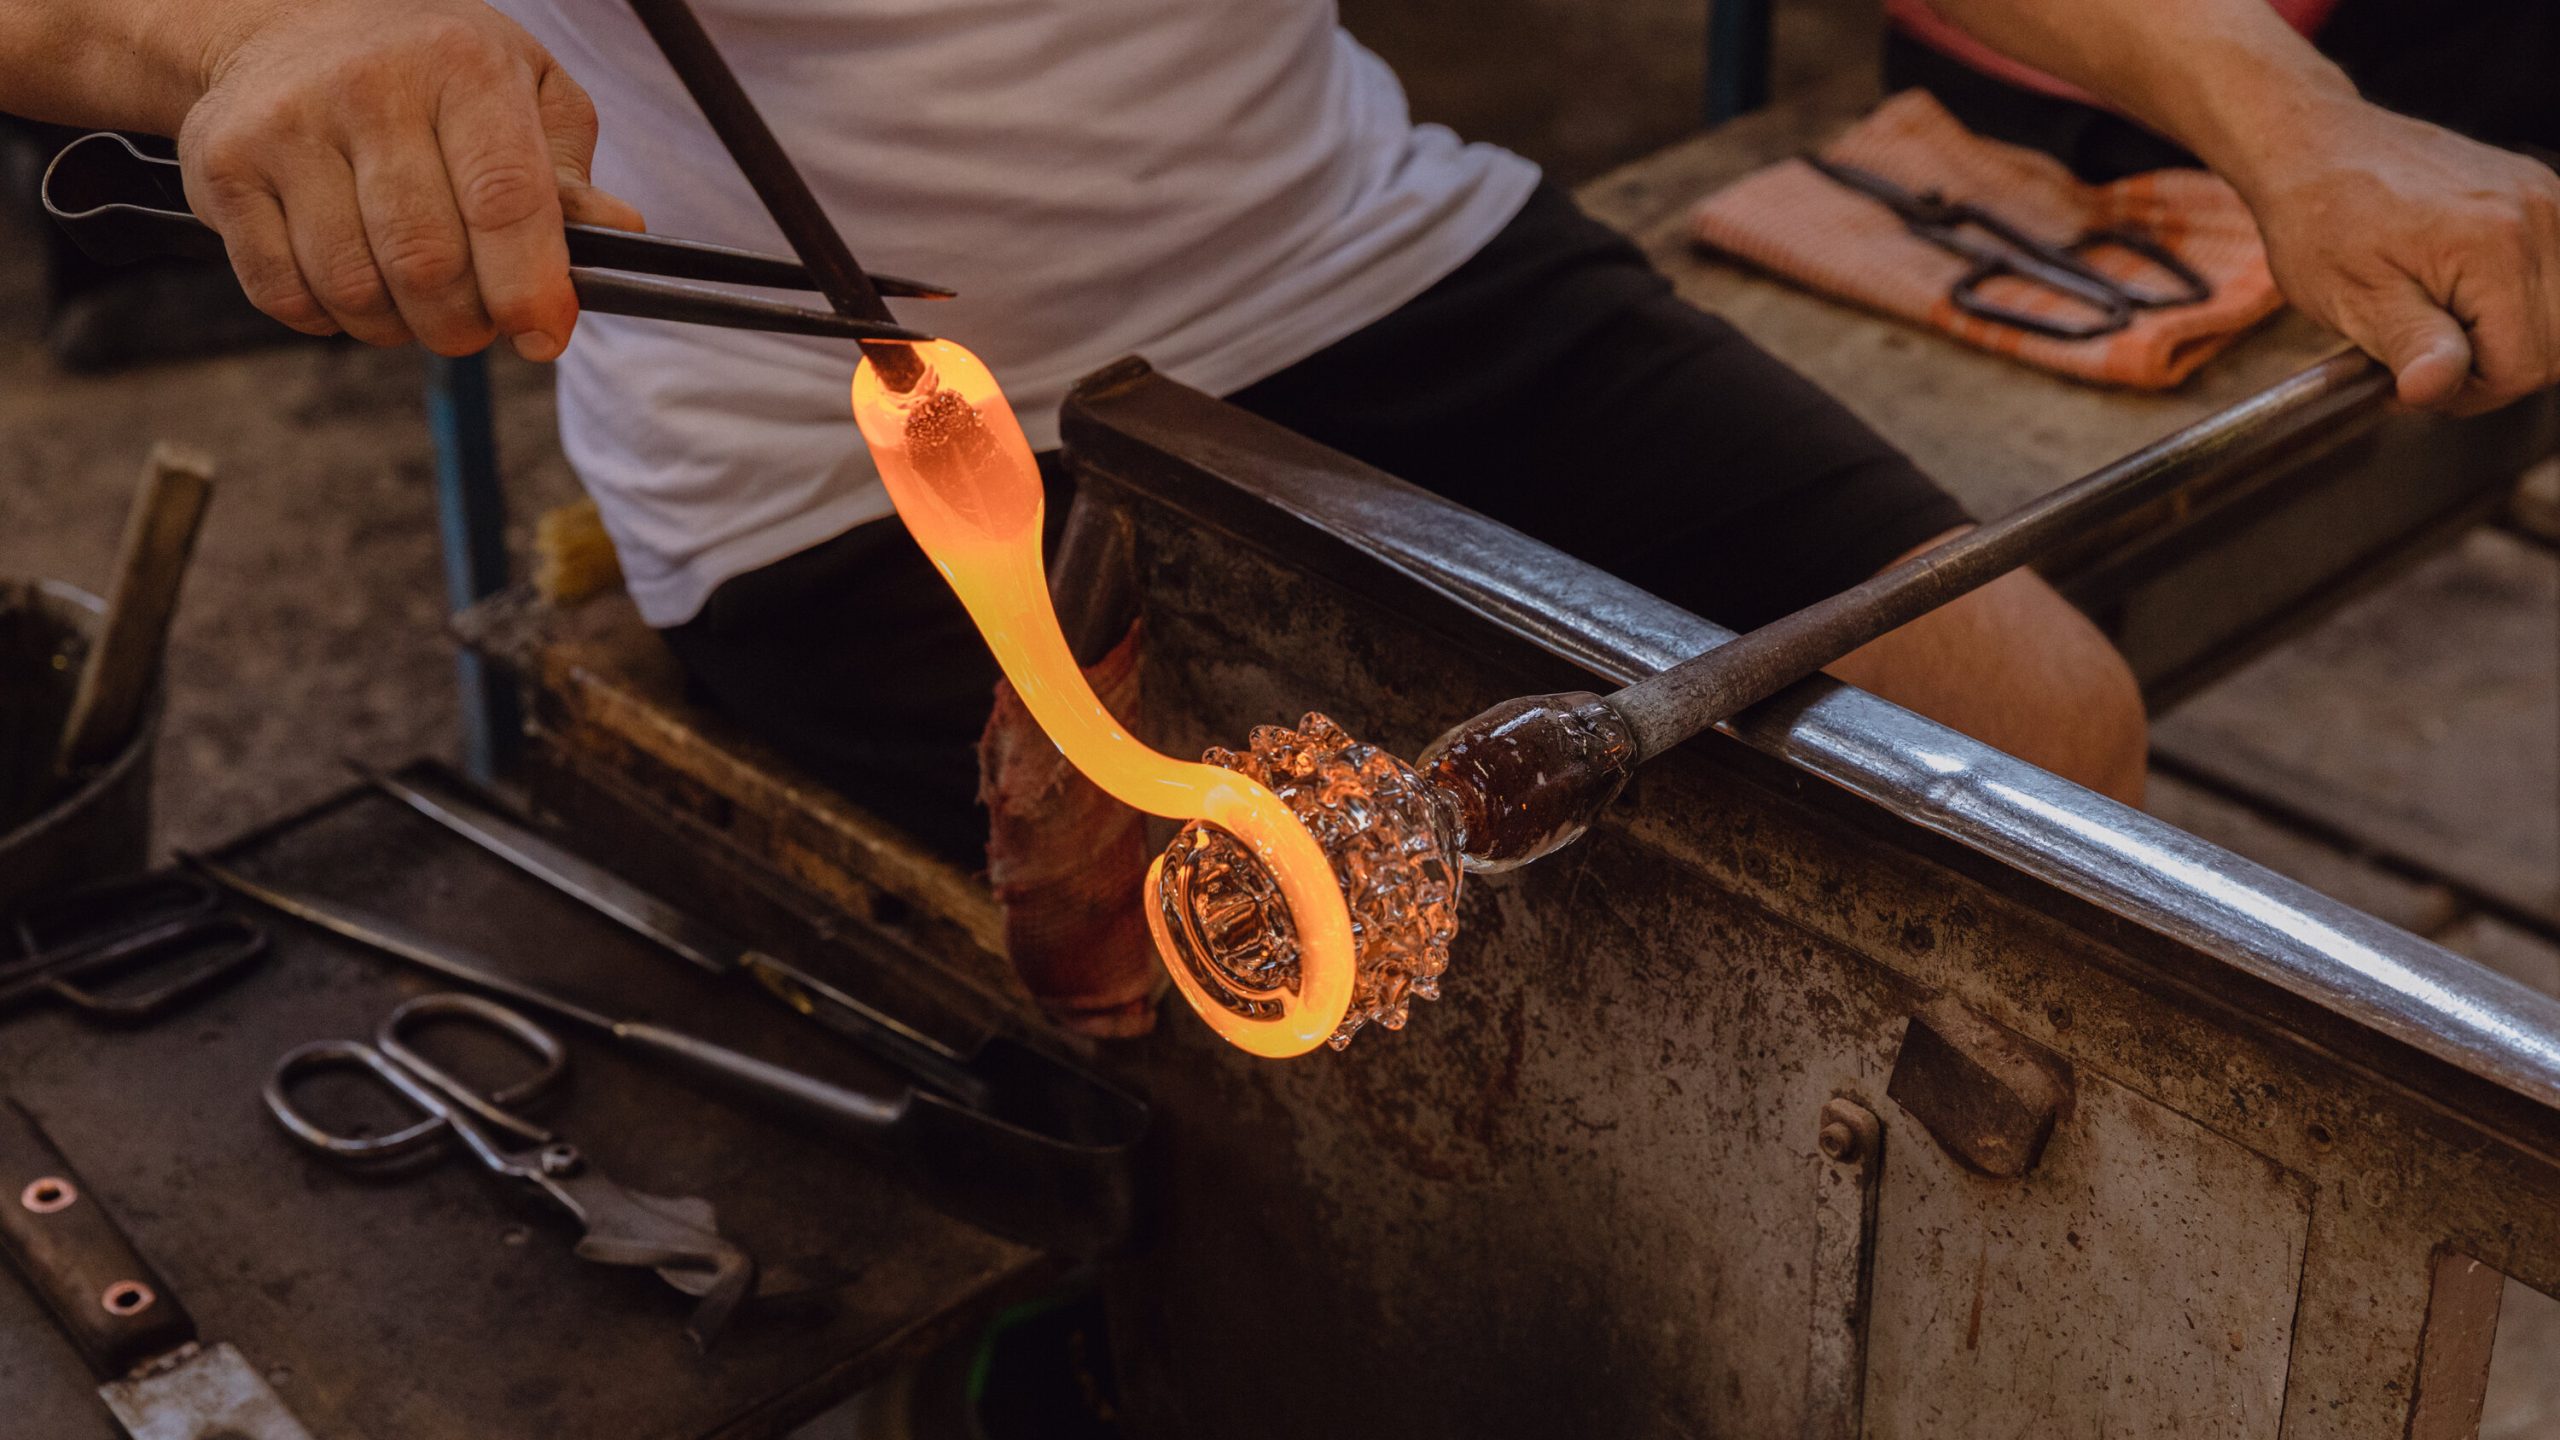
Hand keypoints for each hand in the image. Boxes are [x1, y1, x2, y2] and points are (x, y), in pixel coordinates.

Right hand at [176, 0, 643, 360]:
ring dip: (398, 328)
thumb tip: (617, 233)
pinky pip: (285, 295)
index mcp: (461, 66)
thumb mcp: (525, 92)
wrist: (288, 19)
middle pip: (427, 264)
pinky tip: (351, 285)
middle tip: (476, 323)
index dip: (529, 289)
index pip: (505, 200)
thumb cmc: (432, 71)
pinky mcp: (222, 167)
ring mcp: (285, 126)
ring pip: (355, 290)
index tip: (543, 335)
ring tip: (416, 303)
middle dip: (464, 323)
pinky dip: (330, 319)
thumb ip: (568, 171)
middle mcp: (368, 87)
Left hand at [2237, 101, 2559, 413]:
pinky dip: (2521, 296)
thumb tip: (2432, 390)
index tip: (2413, 372)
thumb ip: (2410, 345)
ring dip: (2512, 332)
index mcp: (2495, 248)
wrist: (2318, 145)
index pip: (2523, 368)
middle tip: (2426, 346)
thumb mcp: (2352, 297)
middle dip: (2496, 365)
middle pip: (2556, 346)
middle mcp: (2540, 216)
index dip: (2467, 391)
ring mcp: (2548, 198)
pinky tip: (2467, 290)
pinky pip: (2558, 273)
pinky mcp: (2544, 191)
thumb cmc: (2322, 222)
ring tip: (2444, 317)